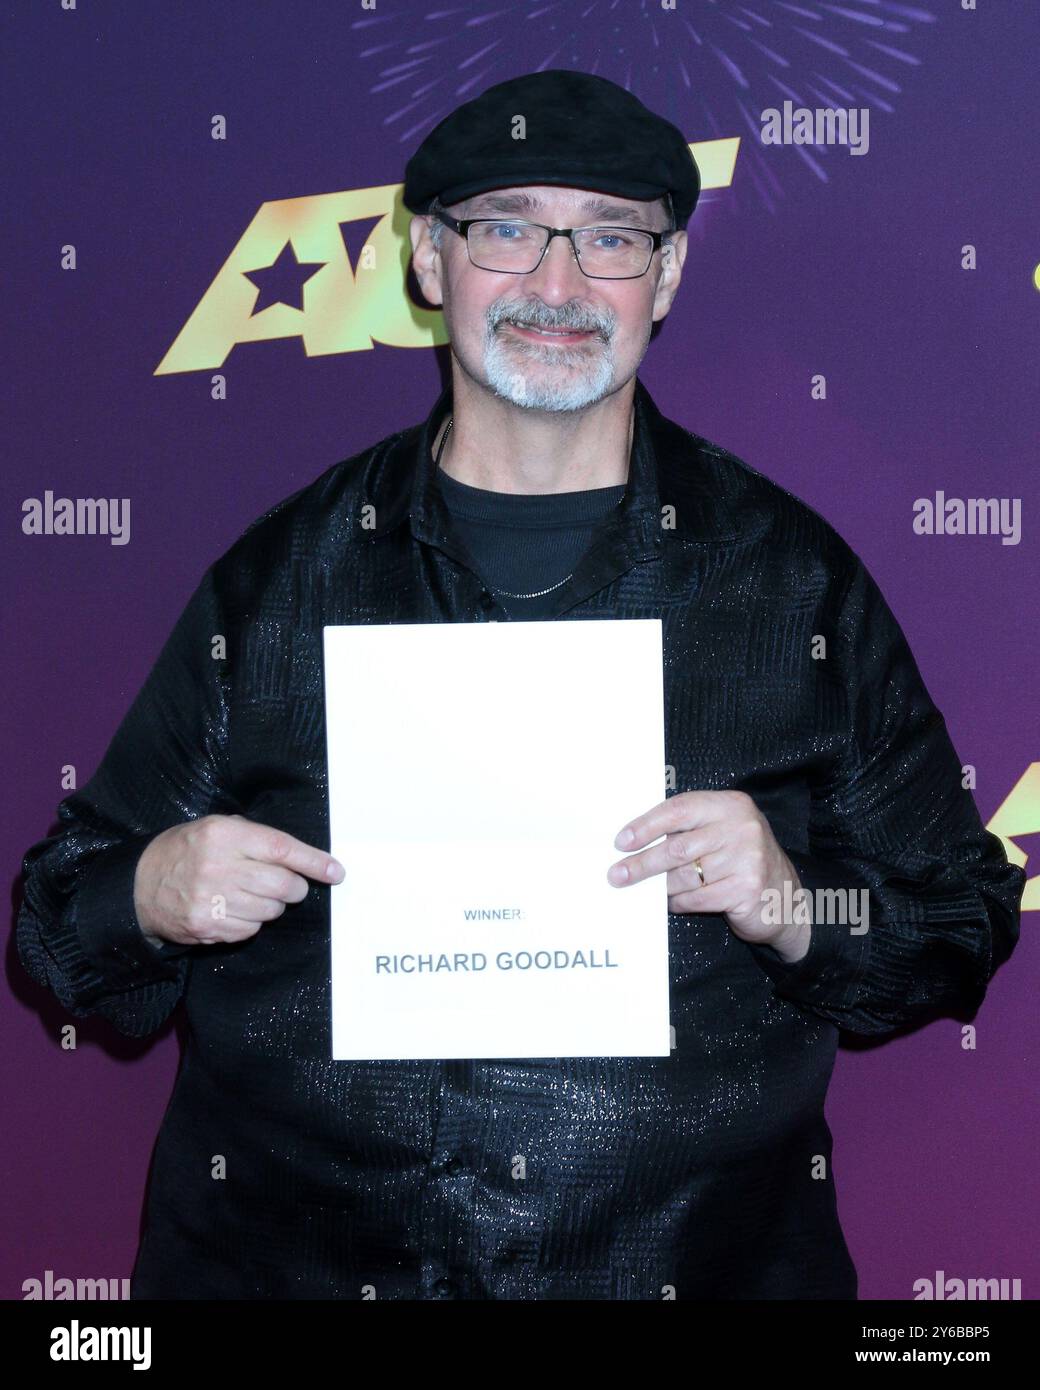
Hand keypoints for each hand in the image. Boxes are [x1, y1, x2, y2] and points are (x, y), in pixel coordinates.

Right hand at [133, 814, 344, 947]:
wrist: (140, 885)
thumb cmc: (186, 851)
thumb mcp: (216, 828)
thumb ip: (255, 838)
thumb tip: (303, 859)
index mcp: (224, 836)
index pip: (282, 849)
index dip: (314, 862)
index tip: (336, 872)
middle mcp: (219, 867)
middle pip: (283, 885)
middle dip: (295, 887)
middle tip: (288, 884)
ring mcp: (212, 901)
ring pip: (271, 910)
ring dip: (272, 905)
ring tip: (251, 893)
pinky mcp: (207, 927)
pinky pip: (251, 929)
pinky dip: (251, 921)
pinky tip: (233, 908)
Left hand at [606, 790, 810, 960]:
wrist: (786, 898)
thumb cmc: (741, 861)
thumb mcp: (722, 832)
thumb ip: (689, 829)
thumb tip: (635, 841)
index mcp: (731, 805)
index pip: (679, 809)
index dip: (646, 825)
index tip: (621, 842)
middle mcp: (742, 828)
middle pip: (677, 846)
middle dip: (642, 863)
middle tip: (617, 875)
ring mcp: (747, 859)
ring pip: (684, 876)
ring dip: (660, 887)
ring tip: (645, 891)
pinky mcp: (747, 889)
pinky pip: (697, 898)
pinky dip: (678, 903)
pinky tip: (672, 903)